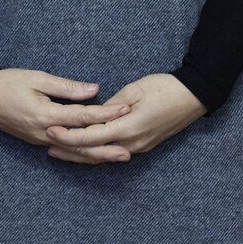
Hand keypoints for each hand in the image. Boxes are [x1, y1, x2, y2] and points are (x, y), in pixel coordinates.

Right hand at [0, 69, 129, 152]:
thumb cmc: (7, 82)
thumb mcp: (37, 78)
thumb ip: (67, 87)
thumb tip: (94, 90)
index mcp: (45, 115)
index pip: (83, 116)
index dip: (105, 113)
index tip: (125, 109)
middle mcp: (44, 133)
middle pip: (81, 144)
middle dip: (106, 147)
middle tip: (129, 150)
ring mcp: (40, 140)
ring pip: (73, 152)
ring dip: (96, 155)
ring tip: (117, 156)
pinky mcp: (37, 141)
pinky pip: (64, 150)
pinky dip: (81, 153)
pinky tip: (94, 153)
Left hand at [45, 73, 205, 162]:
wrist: (195, 97)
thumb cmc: (165, 87)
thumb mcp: (134, 90)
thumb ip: (111, 105)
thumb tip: (93, 114)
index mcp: (129, 127)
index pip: (92, 136)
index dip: (69, 135)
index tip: (50, 131)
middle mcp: (133, 142)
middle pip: (95, 152)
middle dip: (70, 150)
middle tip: (47, 145)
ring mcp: (139, 146)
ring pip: (103, 155)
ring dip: (81, 154)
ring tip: (59, 151)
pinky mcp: (143, 145)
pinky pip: (113, 152)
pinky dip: (96, 152)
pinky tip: (83, 150)